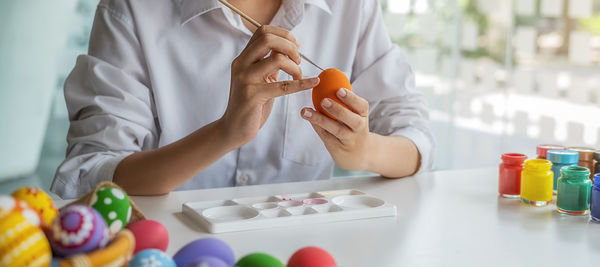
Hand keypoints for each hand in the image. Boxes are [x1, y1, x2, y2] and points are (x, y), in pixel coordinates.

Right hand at [220, 25, 319, 148]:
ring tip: (299, 76)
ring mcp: (245, 79)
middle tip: (298, 60)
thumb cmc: (251, 104)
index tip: (296, 47)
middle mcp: (241, 64)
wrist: (234, 129)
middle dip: (290, 46)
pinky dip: (302, 83)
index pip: (263, 32)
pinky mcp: (252, 95)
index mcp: (243, 58)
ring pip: (277, 59)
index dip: (283, 35)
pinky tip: (312, 83)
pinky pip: (282, 86)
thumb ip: (269, 63)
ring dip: (295, 66)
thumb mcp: (260, 78)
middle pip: (268, 39)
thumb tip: (287, 47)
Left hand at [301, 88, 372, 170]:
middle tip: (324, 100)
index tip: (339, 90)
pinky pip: (326, 136)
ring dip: (320, 120)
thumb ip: (344, 101)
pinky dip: (317, 126)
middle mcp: (358, 128)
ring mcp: (349, 140)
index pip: (361, 105)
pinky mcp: (338, 148)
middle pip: (351, 120)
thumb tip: (325, 78)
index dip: (351, 98)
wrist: (359, 154)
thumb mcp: (355, 113)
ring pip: (336, 130)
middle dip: (338, 110)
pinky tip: (308, 118)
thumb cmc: (353, 126)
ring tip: (306, 111)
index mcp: (363, 115)